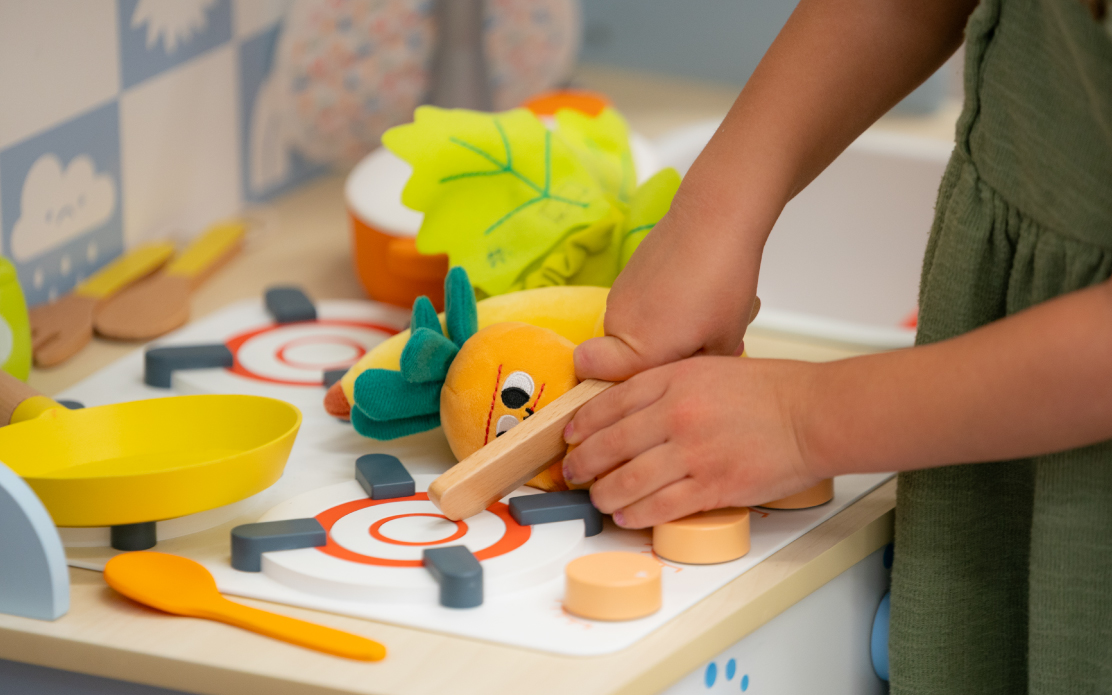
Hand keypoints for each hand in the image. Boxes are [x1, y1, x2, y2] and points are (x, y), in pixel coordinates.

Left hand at [562, 355, 823, 527]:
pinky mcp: (712, 486)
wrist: (812, 414)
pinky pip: (660, 506)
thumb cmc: (770, 391)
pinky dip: (636, 514)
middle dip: (583, 464)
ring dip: (605, 494)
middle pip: (609, 444)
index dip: (582, 425)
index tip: (571, 438)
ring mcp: (692, 452)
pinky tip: (627, 516)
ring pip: (627, 480)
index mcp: (673, 380)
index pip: (610, 403)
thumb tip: (631, 408)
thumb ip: (668, 385)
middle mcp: (676, 415)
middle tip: (574, 474)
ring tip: (599, 500)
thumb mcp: (709, 367)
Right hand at [574, 191, 767, 382]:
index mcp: (639, 352)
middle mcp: (618, 326)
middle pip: (623, 359)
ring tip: (702, 314)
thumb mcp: (724, 342)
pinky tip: (693, 292)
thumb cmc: (722, 283)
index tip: (646, 383)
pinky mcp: (627, 275)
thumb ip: (698, 368)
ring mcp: (618, 297)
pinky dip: (660, 307)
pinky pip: (639, 306)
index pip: (593, 378)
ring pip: (634, 331)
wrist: (714, 220)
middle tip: (696, 344)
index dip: (613, 386)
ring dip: (662, 331)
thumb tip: (693, 373)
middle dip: (656, 359)